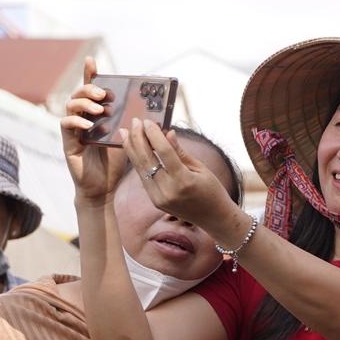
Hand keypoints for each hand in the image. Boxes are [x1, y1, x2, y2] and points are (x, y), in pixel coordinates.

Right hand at [60, 57, 127, 205]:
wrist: (104, 188)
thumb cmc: (115, 162)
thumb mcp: (128, 138)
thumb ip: (132, 124)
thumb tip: (150, 112)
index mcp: (96, 115)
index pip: (91, 90)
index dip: (89, 74)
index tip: (92, 60)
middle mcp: (82, 119)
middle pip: (79, 94)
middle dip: (90, 89)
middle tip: (105, 95)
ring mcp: (73, 130)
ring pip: (70, 106)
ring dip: (85, 103)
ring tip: (99, 109)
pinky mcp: (68, 143)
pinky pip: (66, 125)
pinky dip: (76, 121)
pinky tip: (88, 125)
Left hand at [126, 119, 237, 234]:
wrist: (214, 218)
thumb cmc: (212, 191)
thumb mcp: (201, 169)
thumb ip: (180, 152)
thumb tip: (167, 133)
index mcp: (184, 181)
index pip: (164, 152)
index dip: (154, 134)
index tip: (148, 121)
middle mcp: (168, 191)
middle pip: (147, 159)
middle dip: (138, 138)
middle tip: (134, 122)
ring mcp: (159, 198)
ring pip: (140, 169)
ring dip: (132, 149)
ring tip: (126, 132)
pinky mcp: (155, 201)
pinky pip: (144, 178)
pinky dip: (138, 162)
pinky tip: (134, 149)